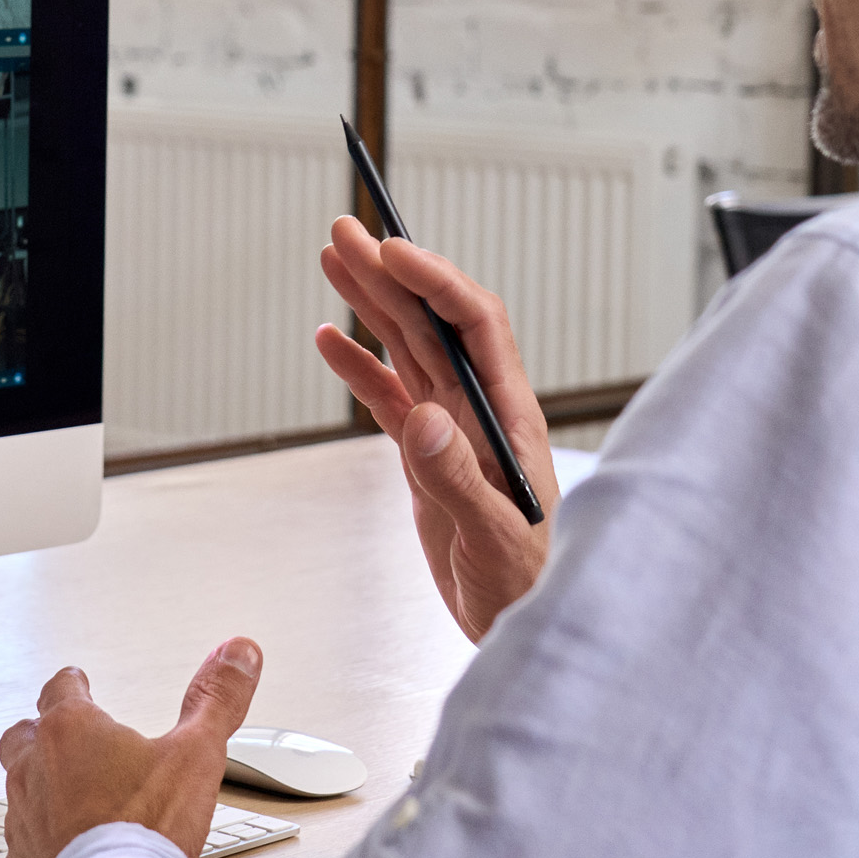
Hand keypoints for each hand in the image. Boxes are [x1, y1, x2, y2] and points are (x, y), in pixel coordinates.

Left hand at [0, 639, 262, 857]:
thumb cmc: (147, 831)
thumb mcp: (197, 753)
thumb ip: (217, 699)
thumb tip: (238, 652)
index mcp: (70, 732)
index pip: (60, 690)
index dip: (72, 684)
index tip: (78, 682)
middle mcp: (33, 771)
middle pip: (23, 736)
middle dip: (41, 733)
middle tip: (60, 737)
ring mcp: (21, 821)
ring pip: (18, 792)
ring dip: (40, 790)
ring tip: (66, 799)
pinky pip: (21, 847)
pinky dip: (39, 845)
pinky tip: (61, 855)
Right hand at [314, 216, 556, 640]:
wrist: (521, 625)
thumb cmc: (527, 586)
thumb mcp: (494, 537)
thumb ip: (457, 477)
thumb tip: (425, 419)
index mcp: (507, 417)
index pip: (475, 325)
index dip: (435, 280)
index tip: (392, 250)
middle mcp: (480, 411)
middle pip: (431, 321)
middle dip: (390, 272)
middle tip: (346, 231)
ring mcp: (452, 431)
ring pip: (406, 348)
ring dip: (370, 304)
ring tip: (333, 260)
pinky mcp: (427, 457)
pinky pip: (388, 396)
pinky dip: (358, 366)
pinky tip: (330, 341)